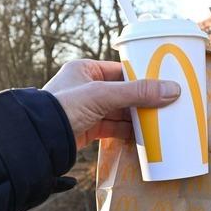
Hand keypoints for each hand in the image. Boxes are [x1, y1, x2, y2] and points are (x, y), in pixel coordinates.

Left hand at [43, 59, 179, 148]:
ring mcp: (88, 109)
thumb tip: (173, 89)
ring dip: (138, 117)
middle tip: (167, 104)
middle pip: (124, 92)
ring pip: (121, 112)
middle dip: (144, 100)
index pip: (122, 70)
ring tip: (160, 121)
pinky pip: (115, 127)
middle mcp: (86, 88)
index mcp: (85, 70)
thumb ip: (138, 92)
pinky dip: (129, 131)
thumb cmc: (63, 108)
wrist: (37, 141)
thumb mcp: (103, 95)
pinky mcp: (89, 129)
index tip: (164, 83)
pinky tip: (145, 135)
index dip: (143, 77)